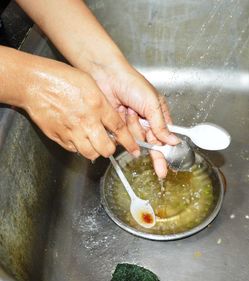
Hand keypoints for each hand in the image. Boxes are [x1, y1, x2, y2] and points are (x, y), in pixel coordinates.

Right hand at [21, 56, 138, 159]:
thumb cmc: (61, 78)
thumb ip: (102, 103)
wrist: (33, 83)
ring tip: (94, 143)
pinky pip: (74, 150)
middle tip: (109, 145)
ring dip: (95, 151)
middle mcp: (87, 121)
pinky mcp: (58, 137)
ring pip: (90, 154)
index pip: (119, 129)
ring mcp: (72, 131)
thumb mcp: (89, 84)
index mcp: (97, 106)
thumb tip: (110, 118)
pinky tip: (78, 138)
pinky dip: (79, 148)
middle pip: (106, 148)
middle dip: (110, 149)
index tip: (134, 149)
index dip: (129, 142)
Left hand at [88, 59, 178, 177]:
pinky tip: (123, 116)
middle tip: (160, 171)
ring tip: (129, 111)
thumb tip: (173, 141)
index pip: (165, 137)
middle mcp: (146, 122)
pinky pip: (123, 138)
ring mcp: (131, 125)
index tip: (168, 166)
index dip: (167, 152)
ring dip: (134, 129)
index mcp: (158, 115)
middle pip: (152, 144)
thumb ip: (161, 124)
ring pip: (136, 141)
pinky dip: (123, 131)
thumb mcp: (152, 103)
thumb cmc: (132, 83)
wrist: (107, 76)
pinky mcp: (118, 127)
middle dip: (155, 154)